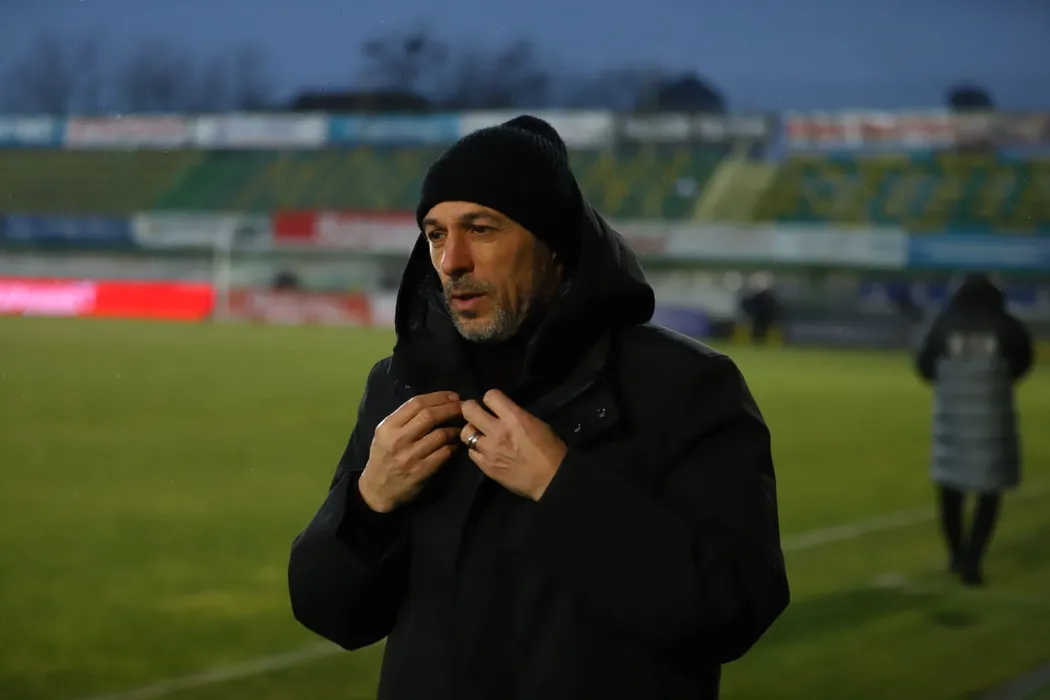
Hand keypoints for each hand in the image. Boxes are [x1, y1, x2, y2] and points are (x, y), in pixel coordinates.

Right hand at [359, 392, 462, 512]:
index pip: (416, 403)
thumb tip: (434, 403)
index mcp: (388, 426)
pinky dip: (453, 446)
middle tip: (463, 408)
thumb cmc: (383, 457)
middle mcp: (398, 439)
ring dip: (455, 429)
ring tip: (461, 428)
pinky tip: (455, 445)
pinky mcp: (421, 471)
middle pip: (429, 416)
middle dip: (451, 408)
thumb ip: (404, 419)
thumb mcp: (385, 434)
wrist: (376, 490)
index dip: (439, 397)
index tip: (453, 396)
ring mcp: (410, 456)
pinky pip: (444, 453)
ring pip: (440, 434)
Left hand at [460, 390, 567, 500]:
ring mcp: (489, 450)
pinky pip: (471, 452)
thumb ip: (515, 415)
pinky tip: (484, 451)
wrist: (551, 479)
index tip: (493, 404)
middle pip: (469, 411)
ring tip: (479, 434)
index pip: (490, 396)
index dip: (490, 398)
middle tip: (475, 413)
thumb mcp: (535, 423)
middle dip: (471, 409)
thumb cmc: (550, 449)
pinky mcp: (485, 466)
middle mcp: (497, 431)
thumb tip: (503, 413)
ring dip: (472, 431)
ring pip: (466, 432)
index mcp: (514, 417)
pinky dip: (476, 450)